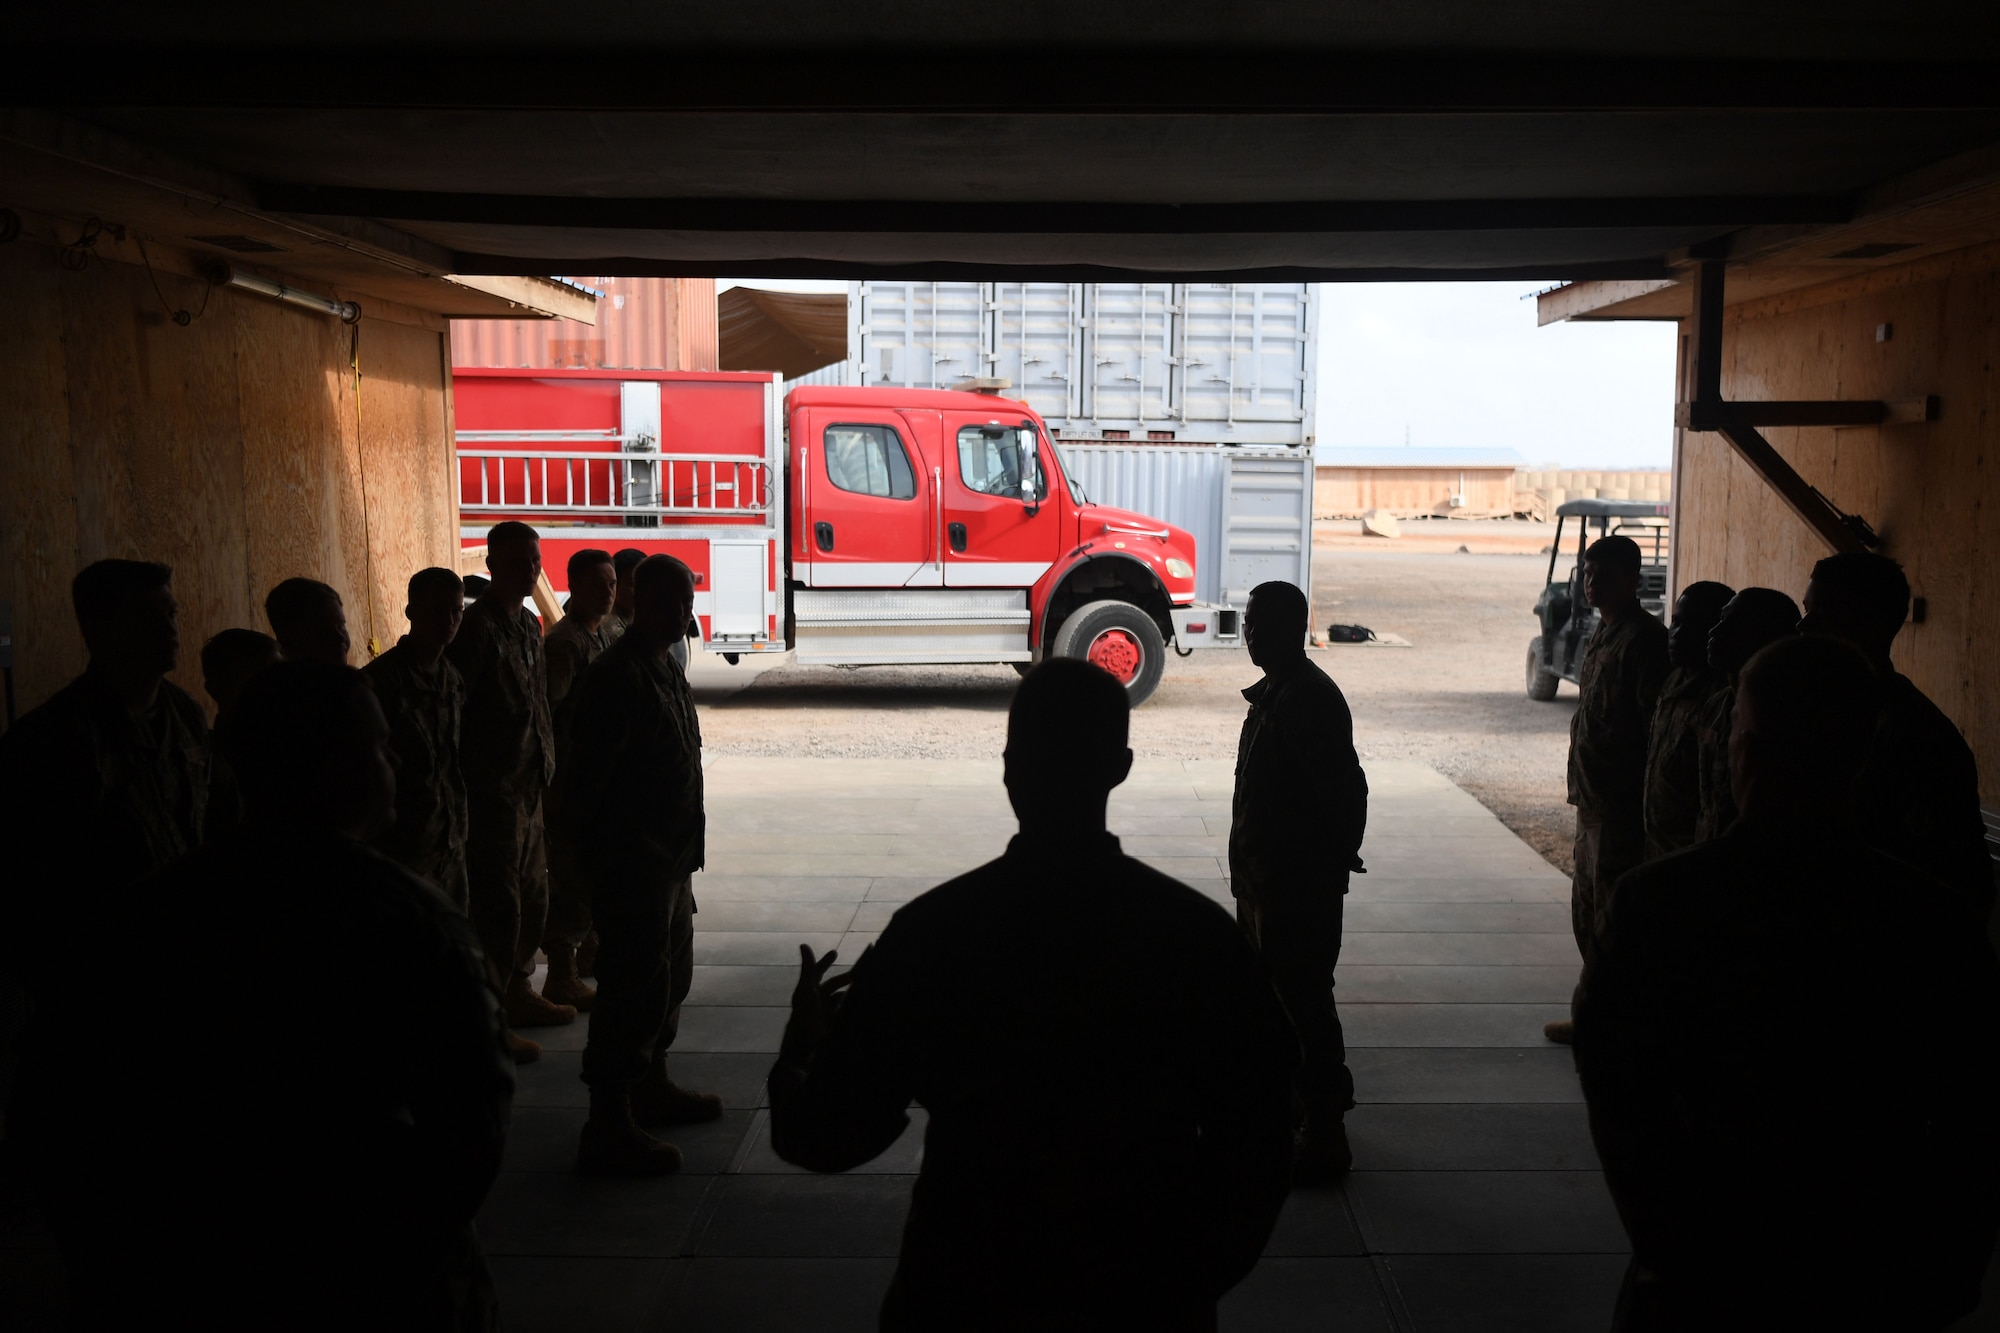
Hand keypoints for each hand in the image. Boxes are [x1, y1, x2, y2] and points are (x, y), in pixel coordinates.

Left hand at [784, 943, 861, 1060]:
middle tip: (862, 972)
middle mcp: (818, 999)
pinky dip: (853, 1006)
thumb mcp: (806, 991)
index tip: (835, 953)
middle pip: (834, 984)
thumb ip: (808, 969)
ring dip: (852, 992)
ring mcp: (826, 1012)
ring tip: (865, 986)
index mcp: (809, 990)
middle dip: (847, 977)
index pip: (818, 971)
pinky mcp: (834, 1024)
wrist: (806, 1049)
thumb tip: (803, 944)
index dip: (825, 961)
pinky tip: (863, 1003)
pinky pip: (845, 1011)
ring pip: (842, 997)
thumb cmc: (804, 1017)